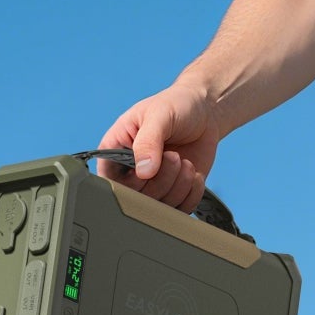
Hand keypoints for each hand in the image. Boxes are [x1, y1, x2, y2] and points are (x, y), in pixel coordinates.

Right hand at [93, 78, 223, 213]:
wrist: (205, 111)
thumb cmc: (176, 105)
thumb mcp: (158, 115)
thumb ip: (148, 141)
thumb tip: (144, 172)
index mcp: (115, 150)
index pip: (109, 181)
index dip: (130, 182)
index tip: (149, 168)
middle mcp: (130, 171)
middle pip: (137, 199)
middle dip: (162, 180)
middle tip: (174, 156)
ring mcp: (153, 184)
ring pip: (159, 207)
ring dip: (179, 186)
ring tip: (184, 162)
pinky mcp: (175, 192)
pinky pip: (181, 208)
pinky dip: (192, 193)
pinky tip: (193, 173)